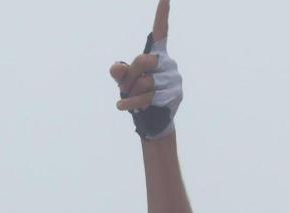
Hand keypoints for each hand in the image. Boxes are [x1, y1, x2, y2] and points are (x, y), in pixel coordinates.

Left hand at [109, 0, 181, 138]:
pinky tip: (126, 107)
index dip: (162, 14)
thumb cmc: (138, 97)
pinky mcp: (174, 94)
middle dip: (129, 76)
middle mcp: (169, 63)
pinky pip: (147, 97)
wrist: (152, 121)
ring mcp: (174, 79)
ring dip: (131, 94)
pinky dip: (132, 104)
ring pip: (143, 82)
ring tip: (133, 102)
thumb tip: (115, 68)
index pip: (161, 31)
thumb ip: (119, 73)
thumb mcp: (124, 83)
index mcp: (158, 55)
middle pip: (142, 60)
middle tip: (125, 89)